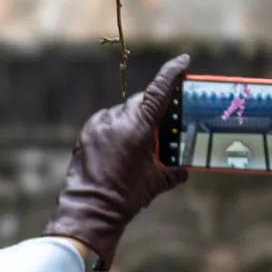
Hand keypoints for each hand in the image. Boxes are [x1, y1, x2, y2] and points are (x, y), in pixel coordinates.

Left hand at [42, 53, 188, 271]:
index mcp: (138, 126)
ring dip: (132, 121)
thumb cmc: (126, 196)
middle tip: (161, 126)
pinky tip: (119, 149)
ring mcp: (99, 124)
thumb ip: (175, 171)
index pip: (160, 91)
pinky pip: (106, 122)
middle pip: (140, 101)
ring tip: (137, 145)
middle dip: (152, 109)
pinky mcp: (86, 133)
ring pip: (122, 111)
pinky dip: (115, 129)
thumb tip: (186, 169)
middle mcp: (117, 119)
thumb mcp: (157, 182)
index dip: (172, 73)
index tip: (183, 61)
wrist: (89, 210)